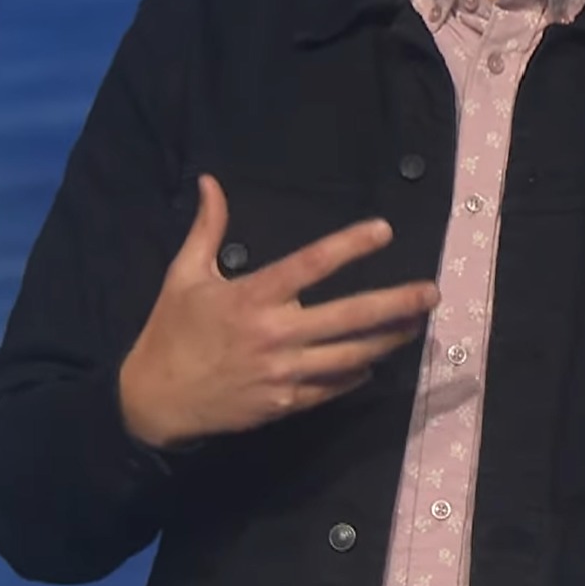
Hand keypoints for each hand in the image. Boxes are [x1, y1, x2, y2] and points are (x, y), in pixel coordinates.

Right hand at [117, 173, 439, 448]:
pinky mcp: (284, 403)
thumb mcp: (184, 275)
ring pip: (349, 356)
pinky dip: (355, 375)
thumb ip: (206, 228)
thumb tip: (210, 182)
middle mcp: (274, 334)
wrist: (153, 401)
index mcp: (251, 296)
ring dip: (387, 340)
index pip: (310, 264)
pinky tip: (374, 362)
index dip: (349, 245)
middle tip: (431, 293)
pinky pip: (331, 388)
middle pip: (348, 317)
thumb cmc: (171, 331)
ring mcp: (282, 373)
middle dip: (395, 305)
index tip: (384, 230)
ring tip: (417, 325)